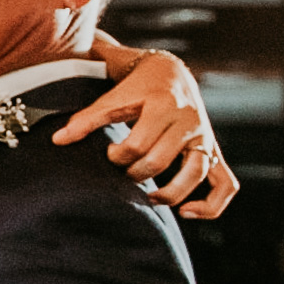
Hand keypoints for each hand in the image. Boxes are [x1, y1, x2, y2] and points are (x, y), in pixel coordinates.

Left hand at [54, 50, 238, 218]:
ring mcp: (204, 138)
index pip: (138, 144)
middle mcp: (188, 121)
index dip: (118, 156)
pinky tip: (186, 213)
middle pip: (160, 161)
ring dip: (169, 192)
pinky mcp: (213, 151)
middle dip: (135, 172)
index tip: (109, 154)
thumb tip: (58, 141)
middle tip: (123, 168)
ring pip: (196, 174)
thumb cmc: (136, 86)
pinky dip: (211, 205)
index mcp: (163, 105)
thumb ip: (87, 118)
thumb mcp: (113, 97)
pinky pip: (225, 184)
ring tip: (149, 198)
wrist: (170, 70)